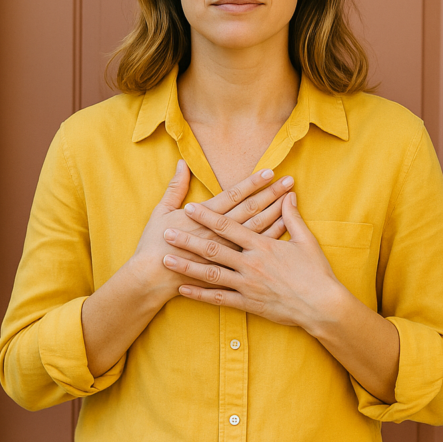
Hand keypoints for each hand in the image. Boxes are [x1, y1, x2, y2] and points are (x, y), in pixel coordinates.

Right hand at [128, 160, 293, 302]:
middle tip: (289, 181)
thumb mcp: (161, 211)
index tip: (270, 172)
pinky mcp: (227, 265)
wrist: (153, 277)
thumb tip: (181, 163)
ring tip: (289, 200)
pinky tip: (282, 228)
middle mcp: (219, 232)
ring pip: (256, 229)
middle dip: (271, 194)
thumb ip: (175, 187)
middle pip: (251, 210)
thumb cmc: (154, 243)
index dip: (253, 183)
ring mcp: (225, 250)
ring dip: (274, 213)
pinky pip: (253, 251)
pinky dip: (269, 238)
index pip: (234, 195)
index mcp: (204, 216)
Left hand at [163, 193, 342, 329]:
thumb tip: (289, 196)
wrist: (323, 306)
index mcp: (262, 246)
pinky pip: (219, 299)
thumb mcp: (306, 241)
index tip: (190, 207)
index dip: (208, 216)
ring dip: (187, 266)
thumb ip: (293, 217)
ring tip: (166, 259)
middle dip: (188, 239)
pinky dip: (199, 295)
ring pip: (210, 274)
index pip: (229, 227)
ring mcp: (247, 285)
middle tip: (167, 232)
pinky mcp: (248, 303)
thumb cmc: (316, 272)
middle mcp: (250, 264)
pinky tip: (182, 290)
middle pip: (213, 249)